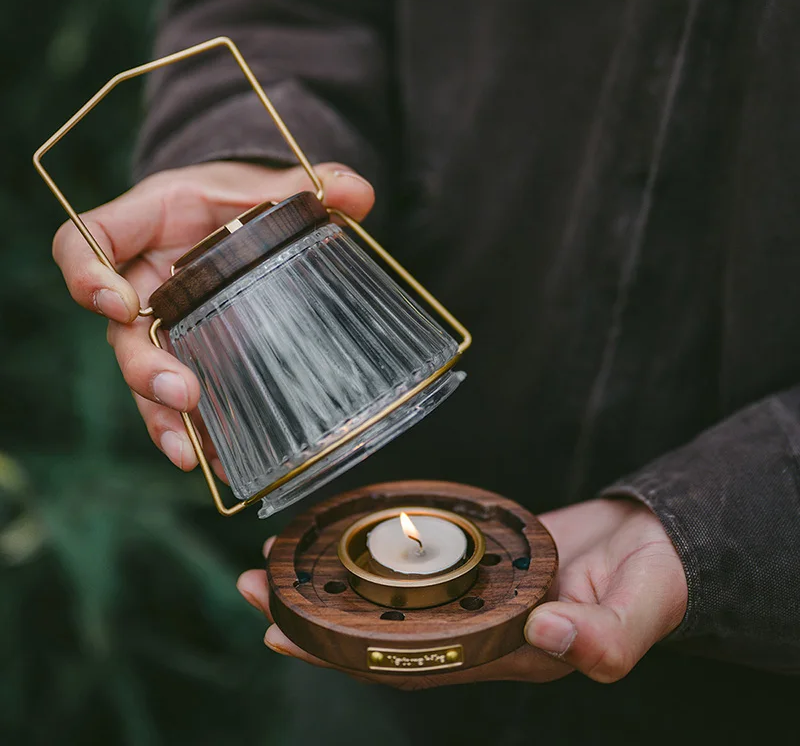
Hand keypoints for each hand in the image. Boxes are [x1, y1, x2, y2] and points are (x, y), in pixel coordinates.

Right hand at [52, 161, 374, 469]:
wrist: (237, 219)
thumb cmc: (237, 200)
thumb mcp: (265, 185)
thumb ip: (305, 187)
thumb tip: (357, 193)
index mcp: (144, 228)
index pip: (83, 245)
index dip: (87, 275)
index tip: (119, 302)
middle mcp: (140, 283)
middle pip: (118, 332)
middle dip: (143, 369)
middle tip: (180, 395)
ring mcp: (160, 324)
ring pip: (144, 376)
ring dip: (163, 417)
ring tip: (192, 453)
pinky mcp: (186, 353)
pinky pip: (179, 396)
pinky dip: (196, 430)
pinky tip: (220, 460)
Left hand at [237, 498, 687, 687]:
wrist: (654, 544)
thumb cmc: (650, 579)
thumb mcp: (642, 605)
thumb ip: (606, 633)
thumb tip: (546, 632)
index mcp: (508, 650)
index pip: (410, 661)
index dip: (342, 653)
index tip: (279, 630)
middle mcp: (481, 631)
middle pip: (381, 635)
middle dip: (311, 619)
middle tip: (249, 590)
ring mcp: (476, 597)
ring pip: (391, 599)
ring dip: (333, 585)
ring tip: (275, 564)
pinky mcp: (480, 561)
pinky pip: (418, 563)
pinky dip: (376, 554)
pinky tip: (343, 540)